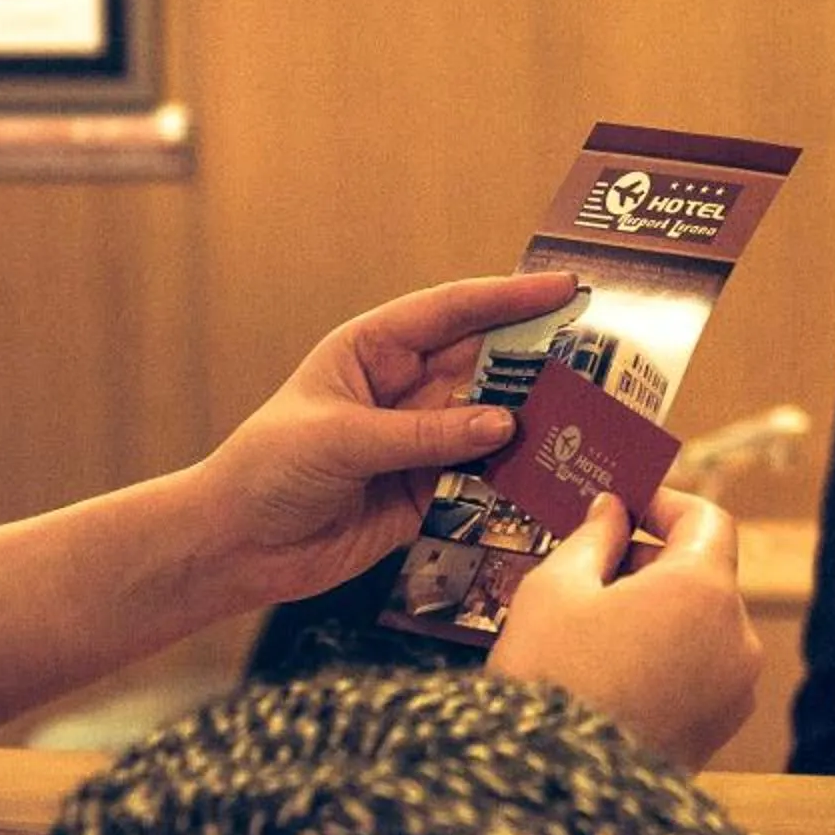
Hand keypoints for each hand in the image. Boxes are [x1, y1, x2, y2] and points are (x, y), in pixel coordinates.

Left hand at [184, 271, 578, 608]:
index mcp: (372, 350)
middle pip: (481, 361)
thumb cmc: (268, 470)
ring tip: (588, 410)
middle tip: (598, 350)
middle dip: (535, 353)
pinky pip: (481, 473)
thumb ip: (423, 434)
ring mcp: (418, 439)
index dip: (508, 296)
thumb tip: (504, 423)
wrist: (236, 546)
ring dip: (532, 415)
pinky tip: (551, 467)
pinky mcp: (426, 490)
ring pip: (489, 417)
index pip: (450, 311)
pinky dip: (515, 470)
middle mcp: (401, 388)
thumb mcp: (341, 440)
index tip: (563, 287)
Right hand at [489, 487, 758, 770]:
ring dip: (655, 612)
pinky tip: (606, 671)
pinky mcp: (718, 732)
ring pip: (699, 626)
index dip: (663, 503)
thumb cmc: (551, 682)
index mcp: (703, 591)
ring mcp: (733, 692)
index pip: (706, 519)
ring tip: (589, 628)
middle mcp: (736, 639)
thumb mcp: (554, 589)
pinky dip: (663, 657)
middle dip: (649, 563)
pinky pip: (697, 672)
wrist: (553, 794)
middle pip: (703, 574)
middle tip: (588, 567)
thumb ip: (592, 537)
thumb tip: (611, 511)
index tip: (623, 504)